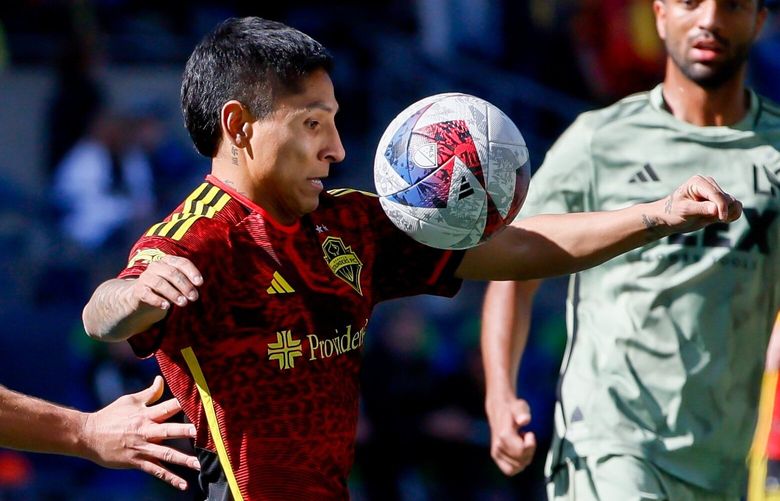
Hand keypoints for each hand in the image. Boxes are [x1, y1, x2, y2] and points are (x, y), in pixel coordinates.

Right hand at [80, 376, 199, 489]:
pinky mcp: (137, 462)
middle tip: (207, 434)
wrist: (87, 436)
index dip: (185, 404)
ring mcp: (142, 448)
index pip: (170, 406)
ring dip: (185, 460)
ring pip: (167, 454)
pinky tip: (184, 485)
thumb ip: (150, 393)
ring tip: (202, 465)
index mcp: (146, 414)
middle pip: (171, 430)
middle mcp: (146, 431)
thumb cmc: (110, 416)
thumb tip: (162, 379)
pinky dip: (170, 478)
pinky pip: (156, 471)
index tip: (203, 404)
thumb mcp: (130, 401)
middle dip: (188, 431)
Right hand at [130, 255, 202, 311]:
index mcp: (168, 261)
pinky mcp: (138, 290)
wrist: (141, 297)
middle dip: (185, 285)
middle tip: (194, 297)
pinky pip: (147, 294)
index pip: (182, 263)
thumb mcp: (176, 284)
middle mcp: (156, 266)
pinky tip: (166, 306)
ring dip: (173, 293)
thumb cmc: (165, 289)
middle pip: (172, 273)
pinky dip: (157, 300)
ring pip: (160, 283)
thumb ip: (186, 285)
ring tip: (183, 303)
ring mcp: (145, 277)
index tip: (200, 283)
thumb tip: (194, 293)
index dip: (192, 272)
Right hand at [486, 395, 535, 475]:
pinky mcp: (496, 456)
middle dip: (529, 452)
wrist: (499, 409)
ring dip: (524, 458)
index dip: (531, 444)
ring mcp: (496, 452)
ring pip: (517, 467)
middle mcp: (498, 446)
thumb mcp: (520, 407)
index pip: (522, 451)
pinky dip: (518, 465)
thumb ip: (522, 413)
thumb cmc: (512, 409)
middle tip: (526, 438)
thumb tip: (524, 420)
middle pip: (521, 461)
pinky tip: (518, 452)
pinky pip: (510, 470)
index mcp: (504, 435)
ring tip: (521, 444)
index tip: (529, 433)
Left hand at [650, 175, 741, 235]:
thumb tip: (716, 209)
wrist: (670, 218)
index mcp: (698, 182)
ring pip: (733, 203)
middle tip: (710, 220)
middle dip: (723, 211)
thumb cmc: (673, 212)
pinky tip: (722, 220)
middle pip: (727, 198)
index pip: (716, 194)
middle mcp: (709, 184)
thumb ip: (700, 209)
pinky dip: (733, 215)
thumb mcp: (684, 211)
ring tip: (714, 220)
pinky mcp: (720, 202)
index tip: (722, 219)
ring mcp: (715, 193)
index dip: (722, 206)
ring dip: (729, 214)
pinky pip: (735, 207)